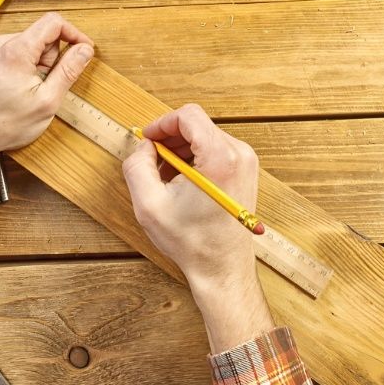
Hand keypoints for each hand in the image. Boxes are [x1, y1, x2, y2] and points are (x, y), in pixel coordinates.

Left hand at [0, 13, 93, 179]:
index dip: (73, 34)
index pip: (53, 22)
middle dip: (48, 58)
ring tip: (24, 89)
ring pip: (24, 44)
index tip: (81, 50)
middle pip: (38, 36)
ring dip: (32, 63)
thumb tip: (84, 50)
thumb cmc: (5, 124)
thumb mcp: (47, 101)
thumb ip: (68, 71)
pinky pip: (7, 51)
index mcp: (17, 51)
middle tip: (43, 85)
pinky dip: (16, 65)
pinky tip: (10, 86)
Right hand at [122, 104, 273, 352]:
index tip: (147, 140)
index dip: (162, 123)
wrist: (222, 269)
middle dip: (169, 140)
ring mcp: (246, 162)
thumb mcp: (149, 204)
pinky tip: (181, 184)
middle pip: (197, 125)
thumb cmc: (191, 241)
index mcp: (220, 157)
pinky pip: (215, 150)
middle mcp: (239, 154)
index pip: (188, 115)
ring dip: (180, 151)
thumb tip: (144, 146)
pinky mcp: (246, 171)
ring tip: (165, 178)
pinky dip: (194, 160)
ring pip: (205, 137)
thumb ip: (137, 166)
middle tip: (152, 163)